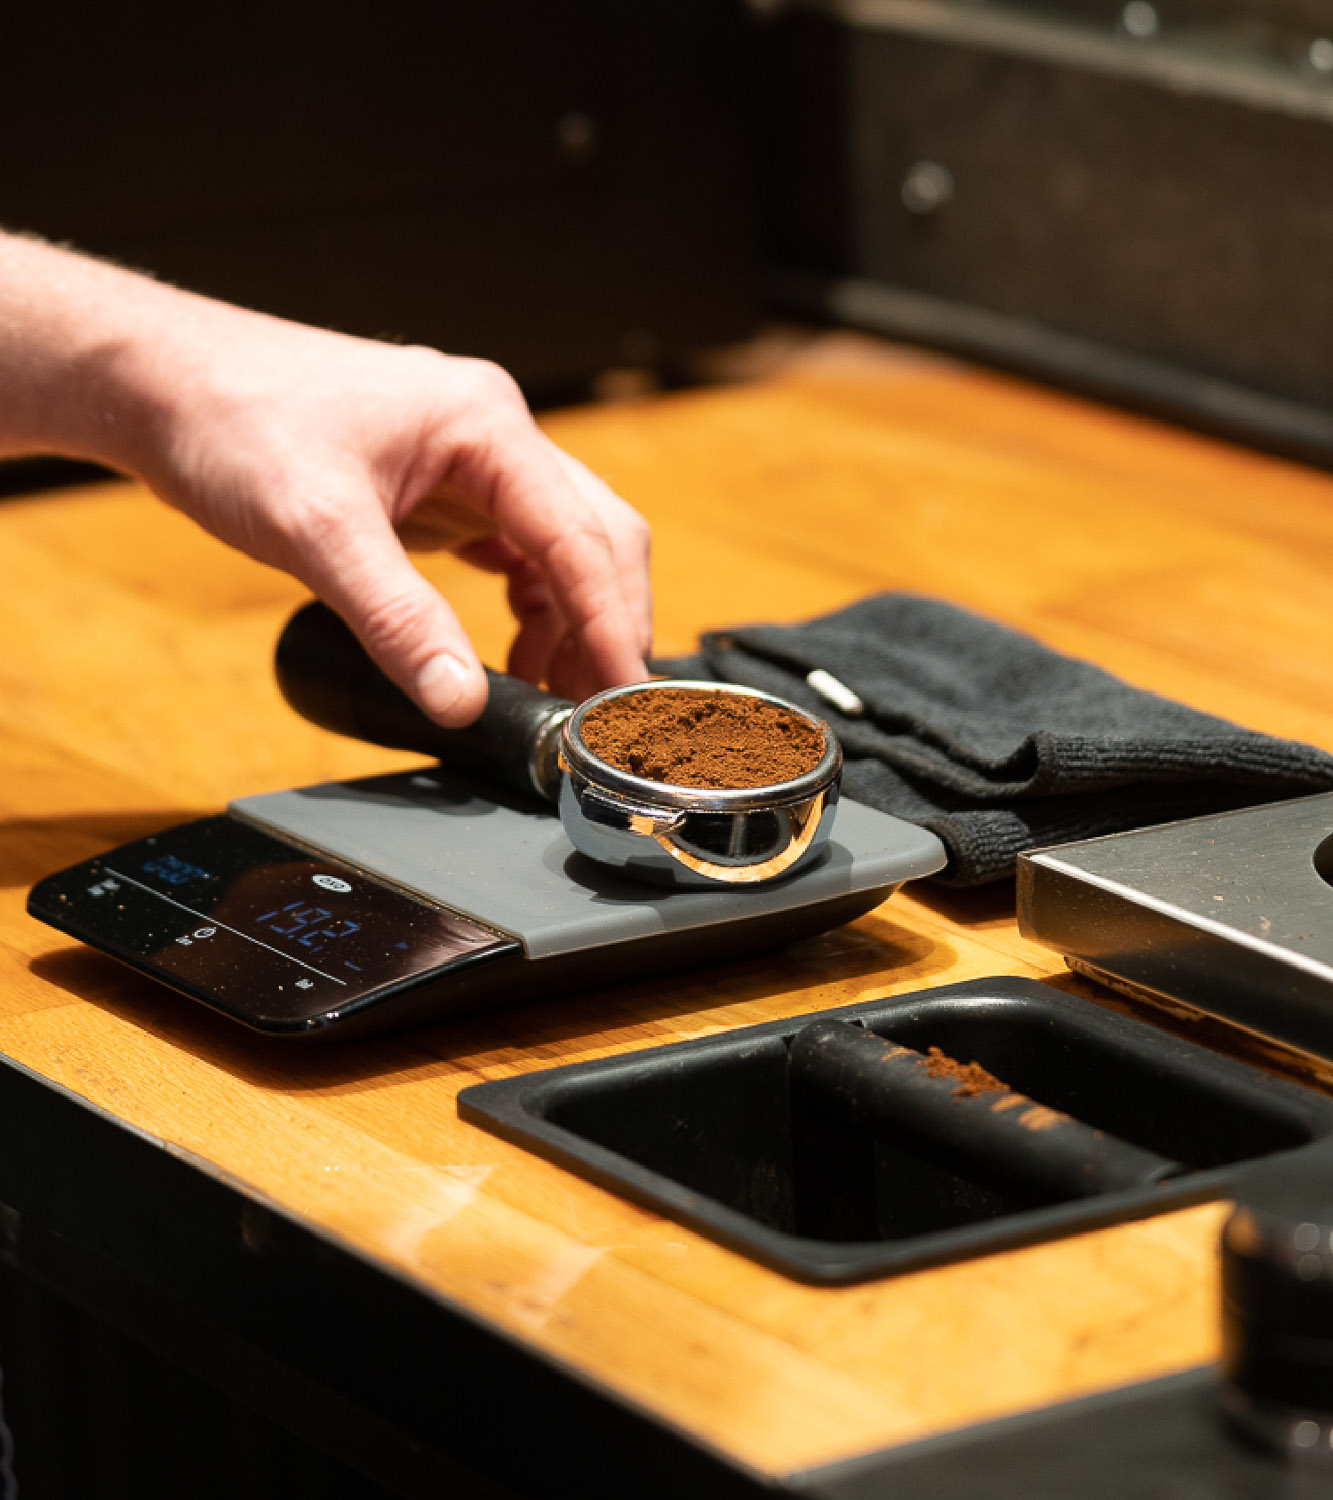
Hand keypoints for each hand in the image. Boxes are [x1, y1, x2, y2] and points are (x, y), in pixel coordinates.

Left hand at [137, 314, 651, 724]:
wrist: (163, 384)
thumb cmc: (234, 421)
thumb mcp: (318, 532)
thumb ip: (398, 619)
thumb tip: (460, 698)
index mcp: (485, 425)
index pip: (580, 535)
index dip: (610, 622)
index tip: (623, 692)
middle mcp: (492, 435)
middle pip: (594, 536)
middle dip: (605, 623)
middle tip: (596, 705)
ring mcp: (469, 459)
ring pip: (561, 546)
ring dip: (569, 620)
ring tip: (548, 692)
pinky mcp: (442, 485)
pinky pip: (515, 550)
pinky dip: (529, 606)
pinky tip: (508, 652)